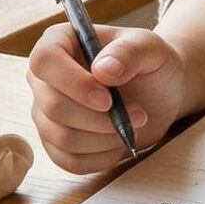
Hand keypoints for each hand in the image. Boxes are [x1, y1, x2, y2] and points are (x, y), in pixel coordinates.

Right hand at [26, 24, 192, 173]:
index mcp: (59, 42)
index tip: (107, 99)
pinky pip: (69, 161)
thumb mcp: (150, 48)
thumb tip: (102, 71)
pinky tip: (120, 142)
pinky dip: (101, 157)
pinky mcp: (57, 142)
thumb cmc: (151, 63)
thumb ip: (130, 52)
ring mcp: (46, 112)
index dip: (73, 83)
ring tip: (133, 125)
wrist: (160, 93)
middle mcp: (45, 78)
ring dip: (105, 138)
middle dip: (99, 119)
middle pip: (52, 106)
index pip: (44, 61)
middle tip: (137, 114)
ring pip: (61, 137)